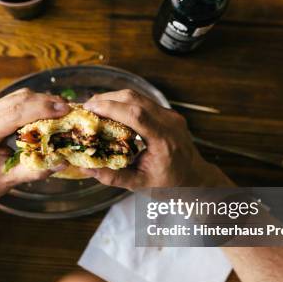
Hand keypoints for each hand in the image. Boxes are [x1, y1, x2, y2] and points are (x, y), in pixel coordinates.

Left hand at [0, 89, 69, 210]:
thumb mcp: (9, 181)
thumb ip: (35, 170)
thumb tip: (63, 161)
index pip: (15, 113)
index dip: (42, 109)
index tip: (65, 110)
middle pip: (18, 100)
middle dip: (46, 102)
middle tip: (70, 109)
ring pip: (18, 96)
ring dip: (42, 101)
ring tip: (63, 110)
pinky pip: (15, 101)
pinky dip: (34, 104)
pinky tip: (48, 111)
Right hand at [81, 89, 231, 189]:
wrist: (196, 179)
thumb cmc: (170, 185)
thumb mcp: (140, 185)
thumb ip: (113, 177)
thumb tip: (87, 168)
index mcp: (164, 141)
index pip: (136, 115)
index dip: (111, 107)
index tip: (89, 109)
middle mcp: (170, 123)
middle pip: (134, 98)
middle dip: (107, 99)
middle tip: (85, 107)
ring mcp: (170, 115)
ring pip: (138, 96)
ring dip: (113, 98)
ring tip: (94, 108)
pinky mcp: (168, 113)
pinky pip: (143, 101)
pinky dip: (124, 103)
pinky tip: (111, 111)